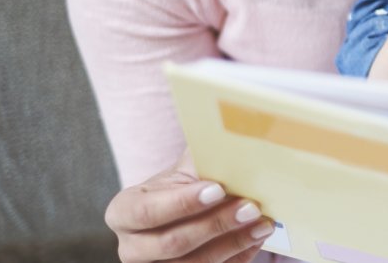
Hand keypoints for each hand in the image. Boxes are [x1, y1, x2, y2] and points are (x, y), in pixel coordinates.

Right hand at [105, 150, 273, 262]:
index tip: (218, 189)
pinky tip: (256, 239)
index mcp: (124, 211)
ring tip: (263, 224)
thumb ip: (204, 155)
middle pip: (172, 244)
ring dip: (232, 244)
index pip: (147, 212)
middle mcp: (132, 247)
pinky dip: (237, 257)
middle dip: (215, 225)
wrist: (185, 212)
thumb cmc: (185, 185)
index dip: (183, 203)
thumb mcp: (186, 169)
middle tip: (251, 207)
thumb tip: (236, 137)